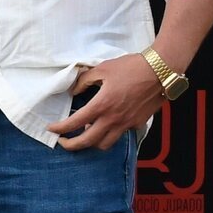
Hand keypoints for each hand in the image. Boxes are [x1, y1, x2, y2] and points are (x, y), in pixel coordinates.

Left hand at [47, 55, 162, 150]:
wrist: (161, 71)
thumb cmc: (131, 67)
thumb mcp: (103, 68)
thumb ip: (85, 81)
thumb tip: (74, 91)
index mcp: (102, 105)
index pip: (75, 122)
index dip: (60, 128)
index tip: (51, 129)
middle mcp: (113, 119)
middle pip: (88, 142)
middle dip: (72, 145)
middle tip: (63, 142)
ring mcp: (126, 124)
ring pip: (105, 144)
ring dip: (92, 143)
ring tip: (86, 134)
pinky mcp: (137, 123)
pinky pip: (120, 135)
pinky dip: (110, 135)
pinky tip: (107, 126)